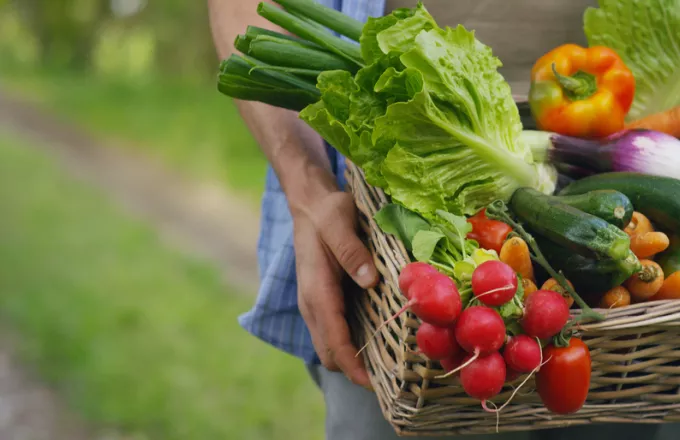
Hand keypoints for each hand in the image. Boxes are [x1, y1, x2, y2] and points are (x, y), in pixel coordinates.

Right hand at [292, 186, 378, 388]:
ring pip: (330, 346)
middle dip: (355, 371)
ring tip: (388, 367)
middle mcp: (312, 304)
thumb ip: (350, 250)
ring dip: (352, 361)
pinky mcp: (322, 301)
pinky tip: (376, 341)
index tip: (376, 385)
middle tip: (392, 379)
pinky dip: (350, 345)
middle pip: (329, 353)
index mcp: (316, 290)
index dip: (353, 366)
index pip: (333, 340)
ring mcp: (315, 304)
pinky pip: (334, 333)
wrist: (309, 204)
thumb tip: (369, 280)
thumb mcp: (339, 221)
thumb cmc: (326, 211)